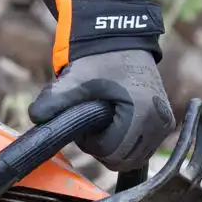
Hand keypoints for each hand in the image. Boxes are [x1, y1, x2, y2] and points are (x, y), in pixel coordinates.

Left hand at [28, 49, 174, 170]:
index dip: (91, 144)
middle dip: (103, 148)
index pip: (112, 153)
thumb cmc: (98, 60)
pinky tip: (117, 124)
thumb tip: (36, 116)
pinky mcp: (165, 123)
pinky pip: (143, 149)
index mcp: (142, 112)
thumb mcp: (74, 79)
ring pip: (134, 158)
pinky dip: (127, 144)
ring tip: (104, 123)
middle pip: (124, 160)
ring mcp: (165, 123)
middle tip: (92, 124)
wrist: (120, 41)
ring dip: (115, 147)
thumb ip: (54, 100)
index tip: (84, 123)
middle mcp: (159, 121)